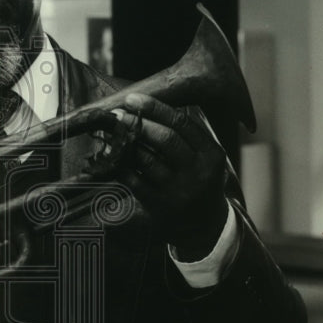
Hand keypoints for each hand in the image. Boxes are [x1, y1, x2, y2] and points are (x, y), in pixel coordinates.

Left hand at [118, 93, 228, 256]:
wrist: (205, 224)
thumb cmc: (200, 179)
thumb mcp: (206, 156)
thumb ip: (187, 133)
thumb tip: (150, 104)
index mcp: (211, 155)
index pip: (183, 124)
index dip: (156, 108)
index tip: (133, 98)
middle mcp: (198, 172)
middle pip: (165, 139)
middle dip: (138, 123)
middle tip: (118, 114)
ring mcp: (179, 191)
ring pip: (147, 159)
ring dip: (125, 142)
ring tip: (110, 131)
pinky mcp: (160, 206)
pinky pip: (135, 180)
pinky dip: (121, 165)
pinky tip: (112, 155)